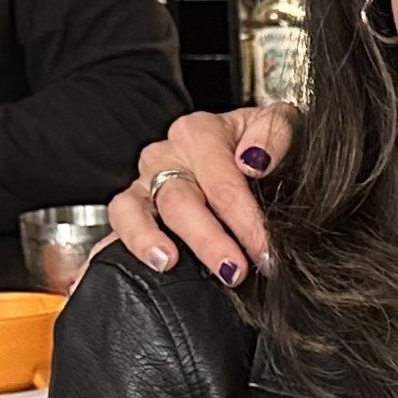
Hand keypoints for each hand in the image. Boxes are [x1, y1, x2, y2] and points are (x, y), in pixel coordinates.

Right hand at [102, 104, 295, 285]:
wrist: (250, 153)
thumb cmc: (264, 145)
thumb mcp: (283, 126)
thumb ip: (276, 134)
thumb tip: (254, 161)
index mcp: (200, 133)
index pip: (222, 183)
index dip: (247, 222)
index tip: (266, 252)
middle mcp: (166, 156)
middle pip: (180, 200)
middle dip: (209, 240)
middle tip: (234, 270)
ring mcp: (143, 184)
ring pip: (133, 210)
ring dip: (149, 239)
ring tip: (168, 262)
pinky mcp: (130, 210)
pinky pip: (114, 228)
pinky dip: (114, 249)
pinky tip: (121, 271)